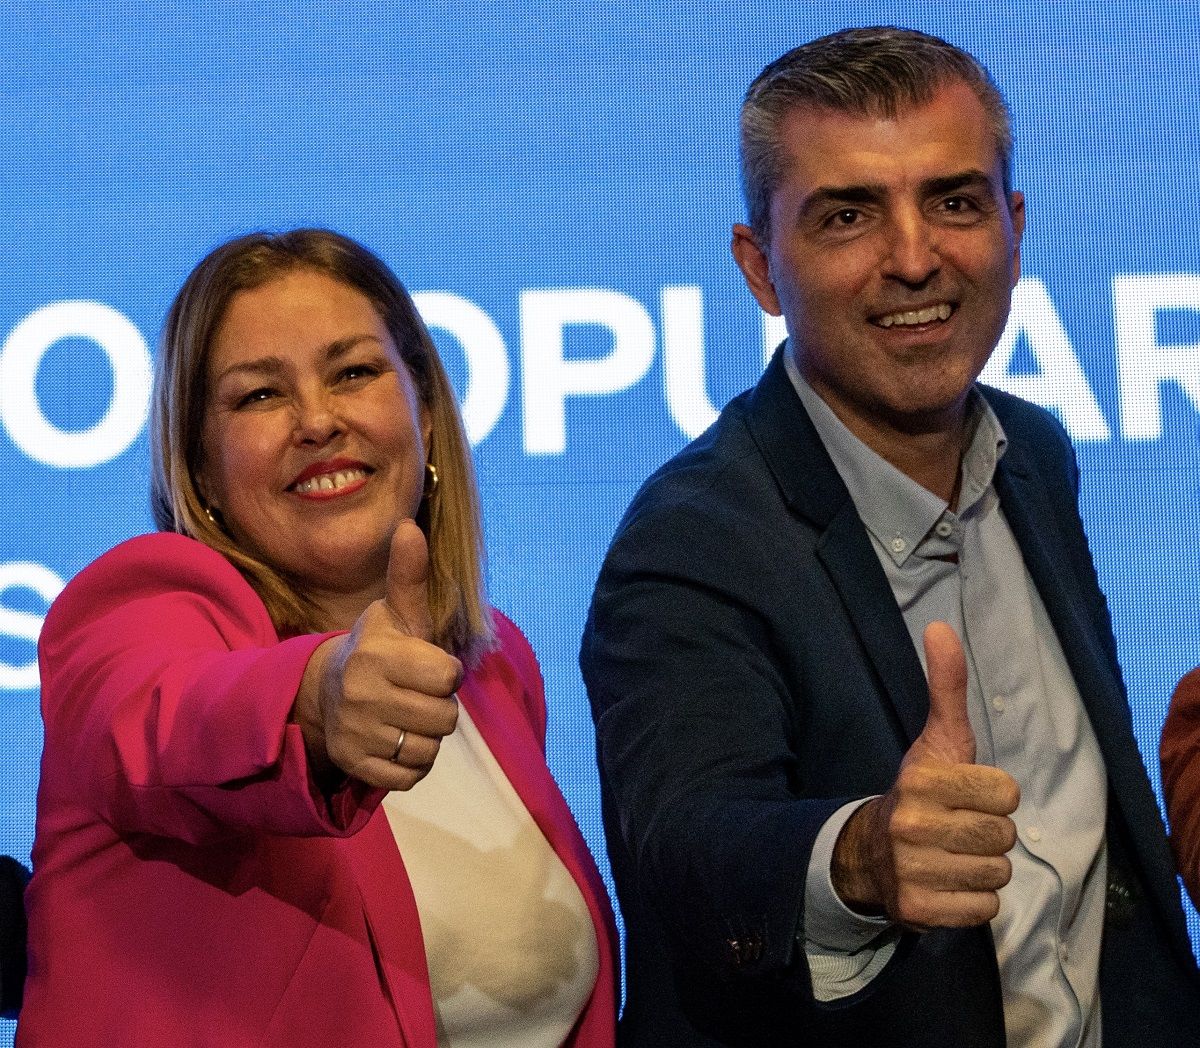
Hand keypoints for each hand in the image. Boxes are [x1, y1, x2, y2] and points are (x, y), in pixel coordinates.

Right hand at [297, 519, 462, 789]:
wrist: (322, 693)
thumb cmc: (378, 650)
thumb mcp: (396, 614)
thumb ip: (408, 575)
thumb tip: (409, 526)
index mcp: (378, 655)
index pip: (448, 677)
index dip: (445, 673)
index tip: (427, 667)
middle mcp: (363, 695)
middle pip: (445, 718)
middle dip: (438, 708)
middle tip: (416, 696)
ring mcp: (356, 733)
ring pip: (429, 749)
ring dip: (426, 737)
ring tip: (405, 718)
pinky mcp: (354, 766)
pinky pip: (410, 777)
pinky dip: (411, 765)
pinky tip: (396, 741)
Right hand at [831, 621, 1019, 929]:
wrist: (871, 852)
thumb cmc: (921, 793)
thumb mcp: (937, 740)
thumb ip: (947, 687)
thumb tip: (939, 626)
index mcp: (922, 780)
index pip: (1007, 792)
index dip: (994, 795)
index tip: (966, 796)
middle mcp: (912, 824)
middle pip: (1004, 837)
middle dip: (991, 835)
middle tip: (959, 830)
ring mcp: (912, 869)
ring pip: (998, 874)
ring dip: (983, 869)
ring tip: (953, 856)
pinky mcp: (917, 909)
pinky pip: (985, 910)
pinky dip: (974, 902)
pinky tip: (949, 884)